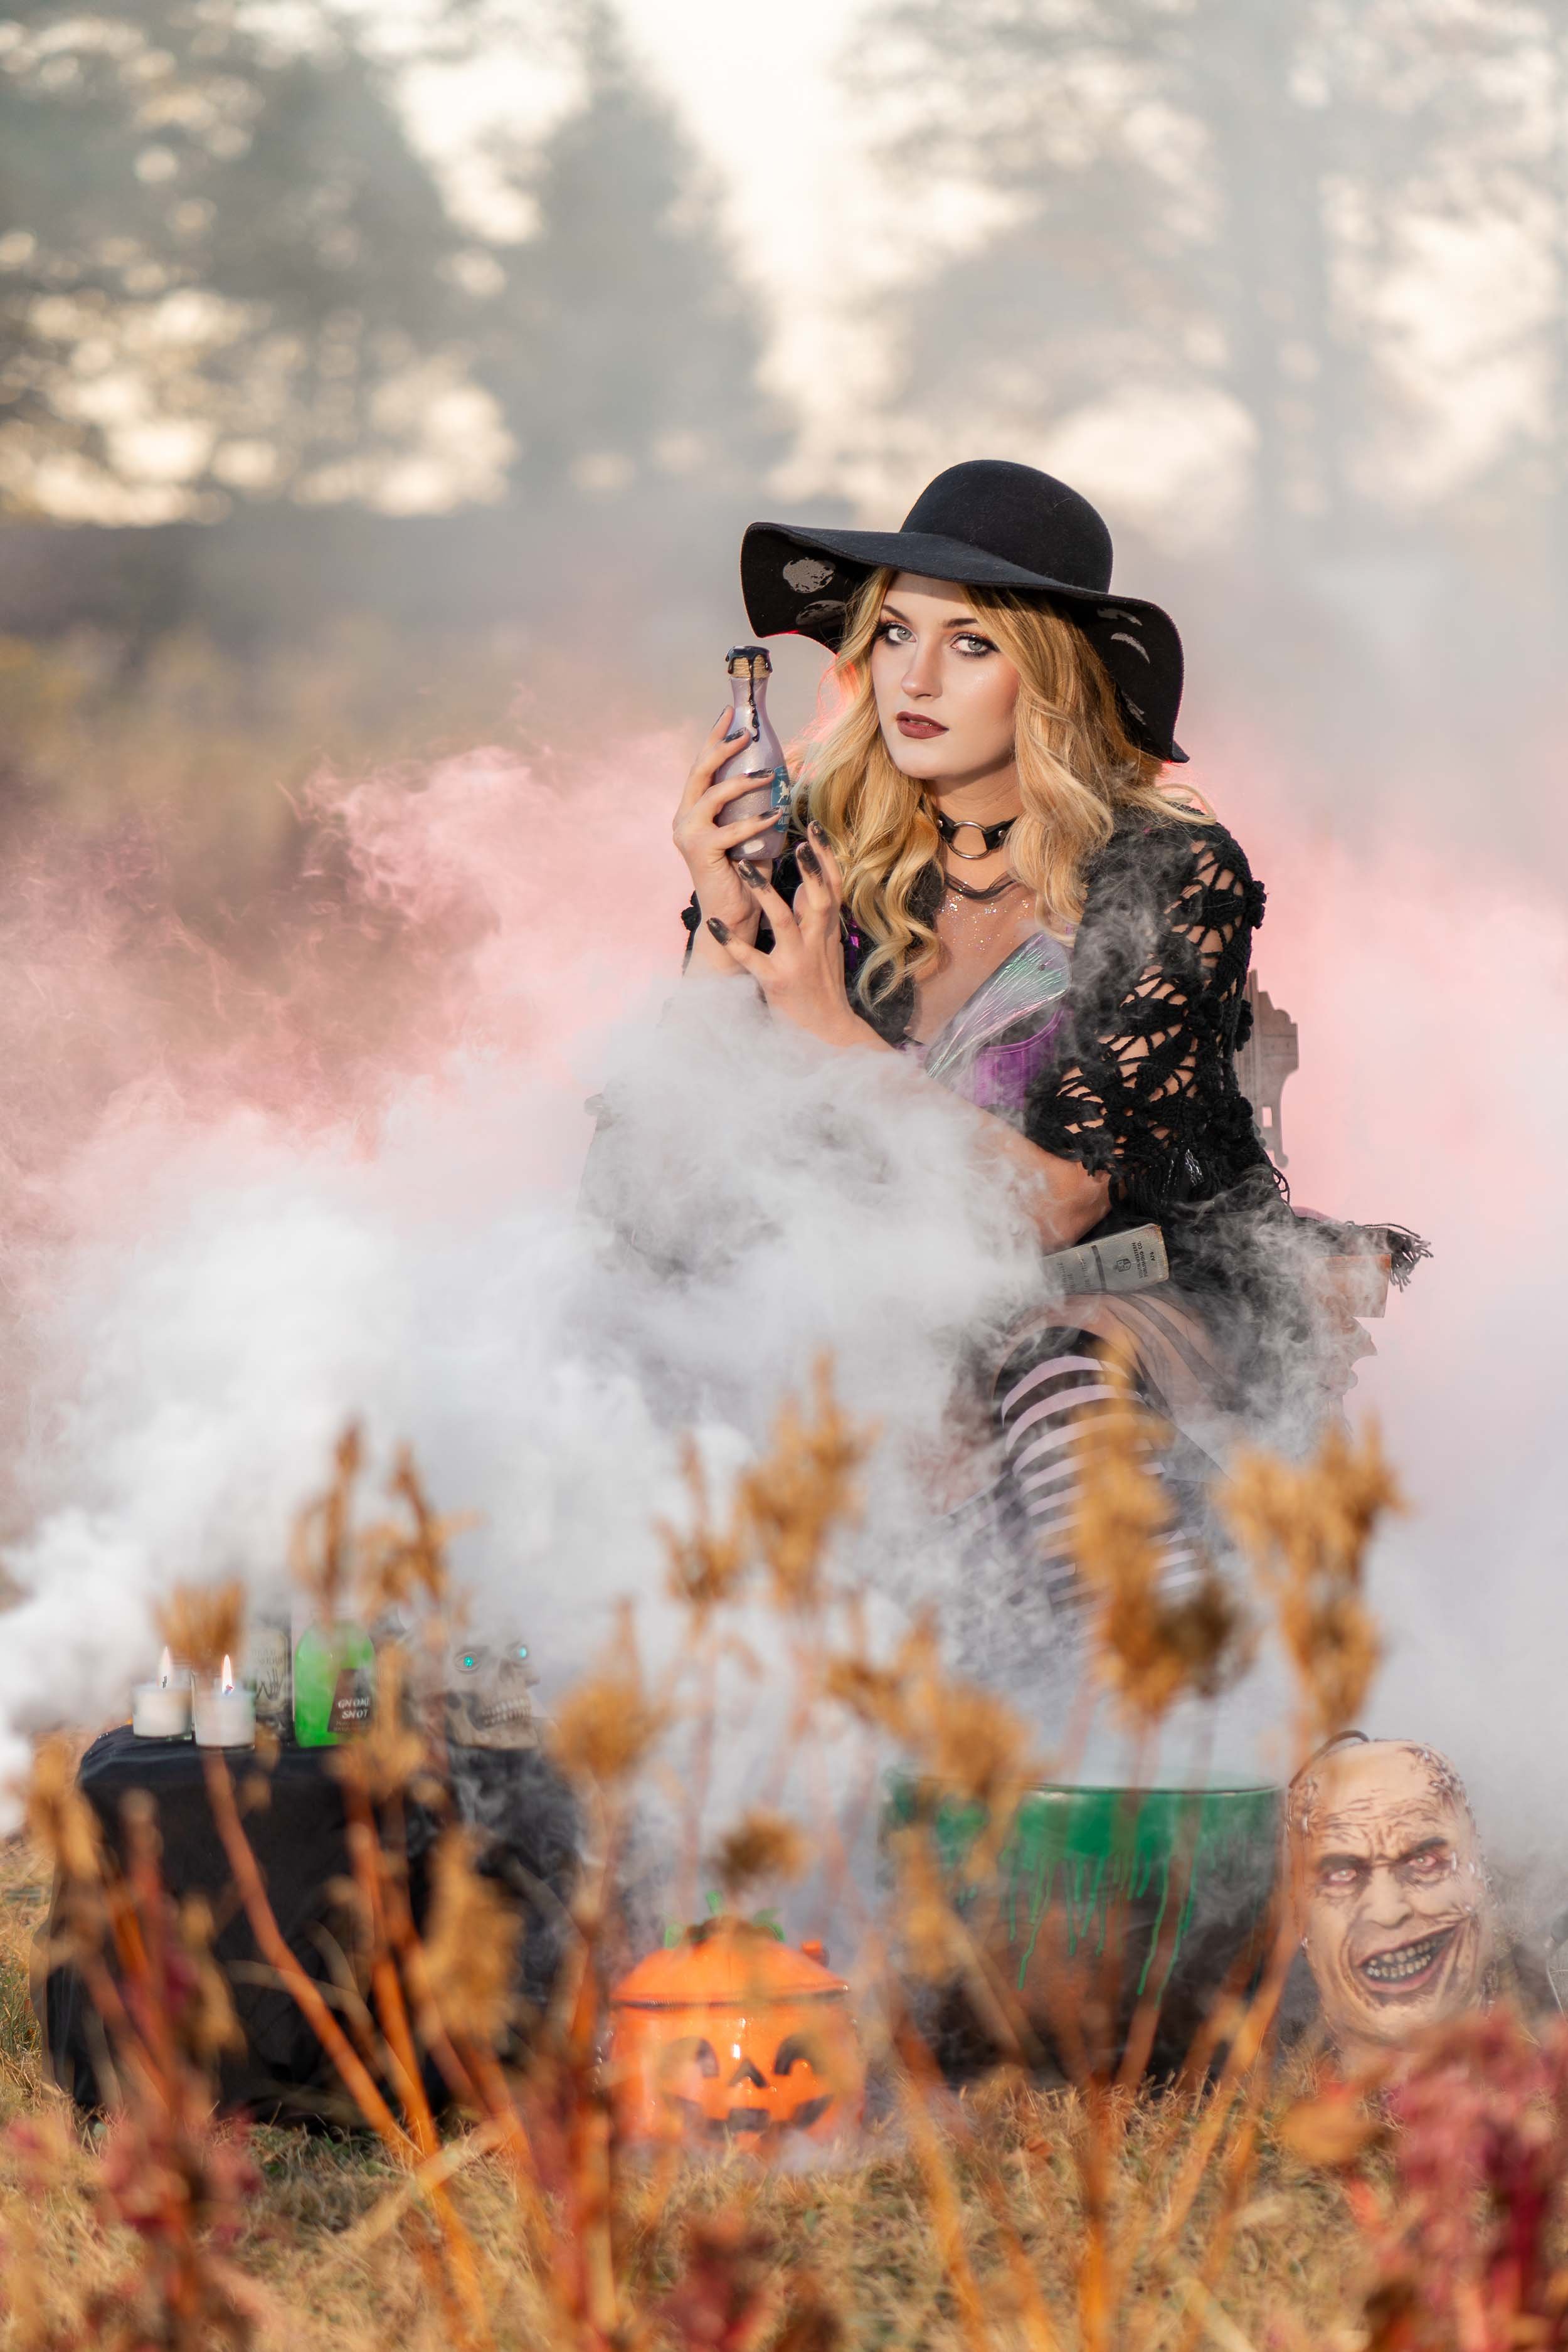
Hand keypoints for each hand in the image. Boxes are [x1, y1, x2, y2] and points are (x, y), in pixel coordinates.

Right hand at [673, 707, 776, 939]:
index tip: (730, 712)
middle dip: (722, 746)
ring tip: (769, 774)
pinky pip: (730, 829)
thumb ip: (760, 805)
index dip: (714, 737)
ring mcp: (688, 835)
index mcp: (693, 811)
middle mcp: (684, 819)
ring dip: (741, 781)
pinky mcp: (700, 852)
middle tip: (746, 732)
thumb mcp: (753, 832)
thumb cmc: (747, 875)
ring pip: (712, 795)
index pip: (702, 767)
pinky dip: (754, 820)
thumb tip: (791, 771)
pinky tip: (774, 815)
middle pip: (699, 771)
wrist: (735, 917)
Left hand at [706, 826, 888, 1052]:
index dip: (825, 857)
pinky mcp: (777, 981)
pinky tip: (715, 924)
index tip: (814, 827)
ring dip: (765, 893)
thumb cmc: (821, 984)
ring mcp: (797, 961)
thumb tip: (808, 881)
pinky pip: (752, 959)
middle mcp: (816, 942)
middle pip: (820, 897)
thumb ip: (817, 915)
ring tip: (744, 868)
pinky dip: (733, 942)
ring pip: (784, 920)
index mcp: (827, 931)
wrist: (828, 1030)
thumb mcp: (826, 947)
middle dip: (810, 868)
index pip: (832, 887)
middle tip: (796, 837)